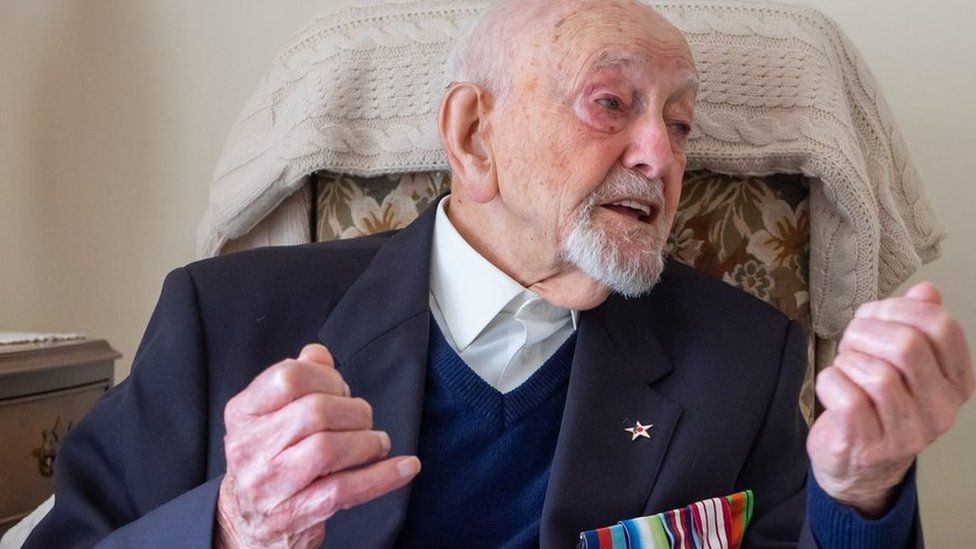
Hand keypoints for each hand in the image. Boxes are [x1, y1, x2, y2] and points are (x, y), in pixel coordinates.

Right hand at [215, 344, 420, 547]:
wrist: (248, 521)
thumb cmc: (268, 460)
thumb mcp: (271, 415)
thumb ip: (298, 379)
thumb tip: (319, 355)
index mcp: (244, 413)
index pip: (288, 377)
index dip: (326, 377)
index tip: (341, 389)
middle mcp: (250, 447)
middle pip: (315, 411)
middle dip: (354, 412)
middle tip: (362, 421)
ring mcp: (270, 484)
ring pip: (328, 449)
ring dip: (366, 443)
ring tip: (376, 444)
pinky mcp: (294, 514)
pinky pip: (345, 490)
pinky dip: (383, 476)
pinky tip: (405, 467)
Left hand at [808, 282, 972, 515]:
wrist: (857, 466)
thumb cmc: (876, 406)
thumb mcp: (902, 363)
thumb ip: (915, 324)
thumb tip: (927, 290)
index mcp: (955, 382)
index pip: (942, 327)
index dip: (899, 308)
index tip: (876, 316)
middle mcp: (940, 409)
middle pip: (906, 346)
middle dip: (865, 333)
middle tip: (851, 342)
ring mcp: (907, 432)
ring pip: (876, 373)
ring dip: (847, 360)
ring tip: (844, 368)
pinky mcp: (869, 446)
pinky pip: (847, 398)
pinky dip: (830, 382)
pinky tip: (833, 387)